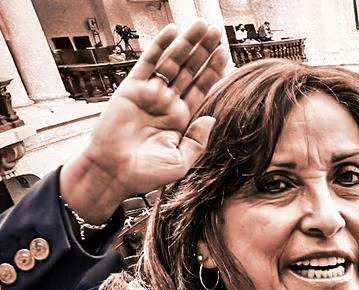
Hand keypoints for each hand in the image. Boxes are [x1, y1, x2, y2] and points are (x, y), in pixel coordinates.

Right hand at [61, 20, 229, 222]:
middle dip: (203, 51)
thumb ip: (198, 141)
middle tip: (216, 31)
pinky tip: (172, 31)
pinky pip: (148, 62)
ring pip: (172, 62)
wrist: (113, 173)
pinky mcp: (131, 88)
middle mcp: (167, 103)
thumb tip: (211, 119)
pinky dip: (160, 46)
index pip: (201, 89)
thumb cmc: (146, 173)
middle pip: (190, 70)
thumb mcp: (181, 161)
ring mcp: (150, 94)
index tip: (225, 54)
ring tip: (201, 26)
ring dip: (187, 43)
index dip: (213, 71)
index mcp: (181, 118)